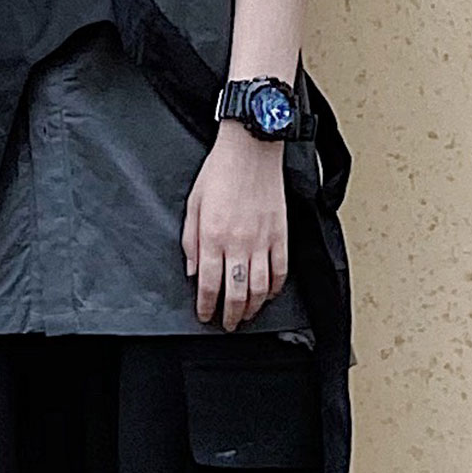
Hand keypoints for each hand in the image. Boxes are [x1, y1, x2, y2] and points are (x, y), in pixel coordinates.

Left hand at [182, 122, 289, 330]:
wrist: (251, 149)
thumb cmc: (220, 172)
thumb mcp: (193, 205)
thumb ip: (190, 242)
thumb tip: (193, 271)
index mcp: (213, 236)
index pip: (209, 285)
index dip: (207, 306)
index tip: (205, 316)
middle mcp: (239, 243)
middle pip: (236, 293)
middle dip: (231, 315)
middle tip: (228, 324)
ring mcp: (263, 240)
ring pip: (261, 288)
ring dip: (254, 307)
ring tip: (247, 315)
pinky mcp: (281, 234)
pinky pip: (281, 270)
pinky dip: (276, 287)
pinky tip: (270, 294)